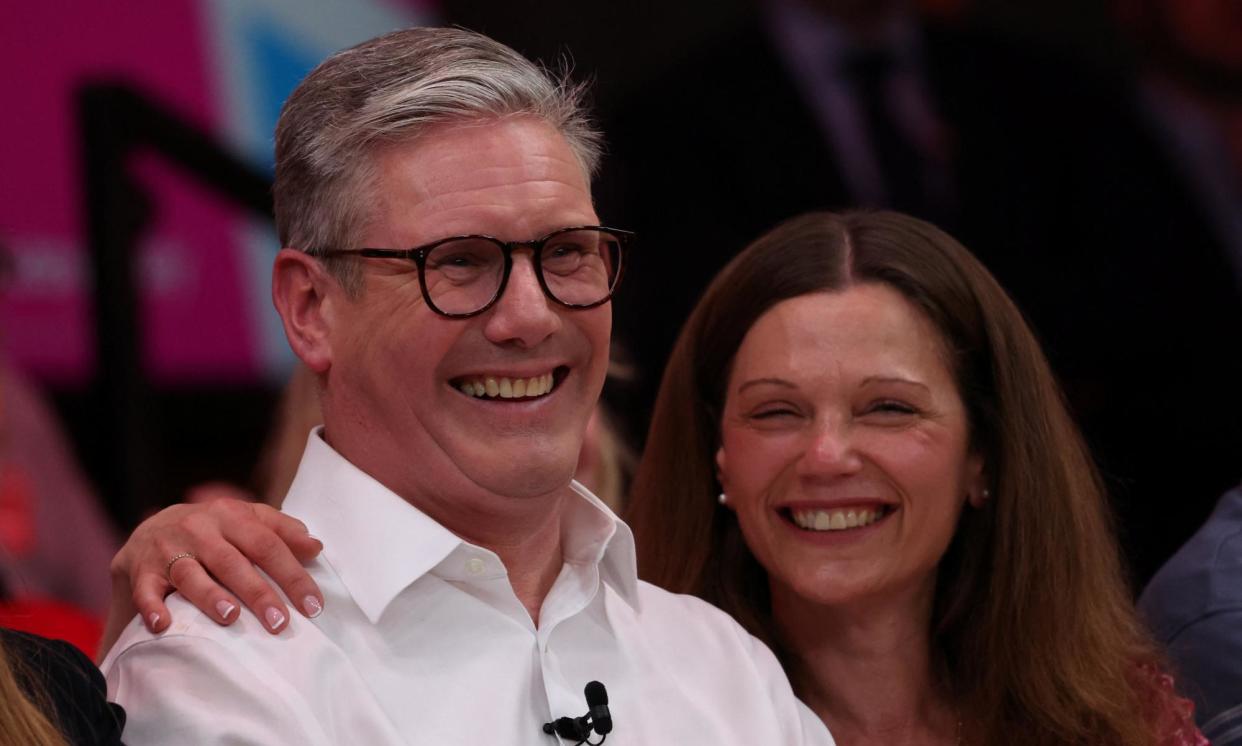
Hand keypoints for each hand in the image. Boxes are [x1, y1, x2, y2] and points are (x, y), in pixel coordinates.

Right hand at [101, 488, 323, 654]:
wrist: (152, 529)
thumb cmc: (215, 530)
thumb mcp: (247, 520)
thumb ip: (282, 531)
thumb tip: (316, 548)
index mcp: (231, 515)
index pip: (268, 545)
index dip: (292, 575)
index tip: (313, 605)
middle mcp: (200, 529)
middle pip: (233, 562)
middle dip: (258, 593)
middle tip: (280, 622)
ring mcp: (168, 550)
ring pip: (191, 574)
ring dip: (210, 596)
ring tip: (231, 617)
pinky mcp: (142, 571)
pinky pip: (146, 590)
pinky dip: (152, 607)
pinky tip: (163, 624)